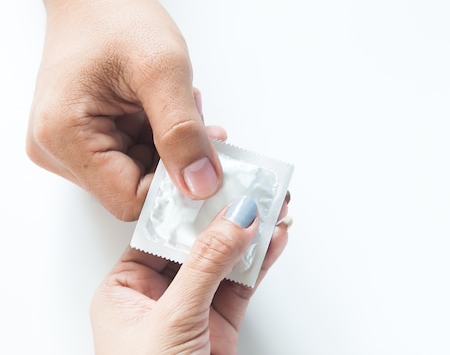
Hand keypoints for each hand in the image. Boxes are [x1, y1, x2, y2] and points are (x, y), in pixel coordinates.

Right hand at [27, 0, 220, 219]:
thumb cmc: (114, 17)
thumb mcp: (162, 71)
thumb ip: (183, 133)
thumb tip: (201, 186)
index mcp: (64, 137)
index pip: (129, 200)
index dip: (175, 189)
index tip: (210, 166)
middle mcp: (58, 149)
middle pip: (134, 189)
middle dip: (177, 161)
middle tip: (202, 127)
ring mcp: (70, 145)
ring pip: (139, 173)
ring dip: (171, 147)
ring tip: (181, 105)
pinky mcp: (85, 137)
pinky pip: (133, 155)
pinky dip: (160, 137)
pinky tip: (166, 108)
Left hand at [91, 194, 290, 354]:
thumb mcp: (174, 319)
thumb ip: (207, 265)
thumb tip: (234, 219)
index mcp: (125, 287)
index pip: (161, 230)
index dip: (190, 203)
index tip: (216, 177)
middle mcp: (159, 293)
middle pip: (199, 240)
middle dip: (229, 213)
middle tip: (253, 184)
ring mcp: (194, 306)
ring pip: (227, 258)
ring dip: (252, 232)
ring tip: (275, 204)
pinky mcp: (222, 320)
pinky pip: (244, 281)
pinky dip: (262, 259)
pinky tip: (276, 238)